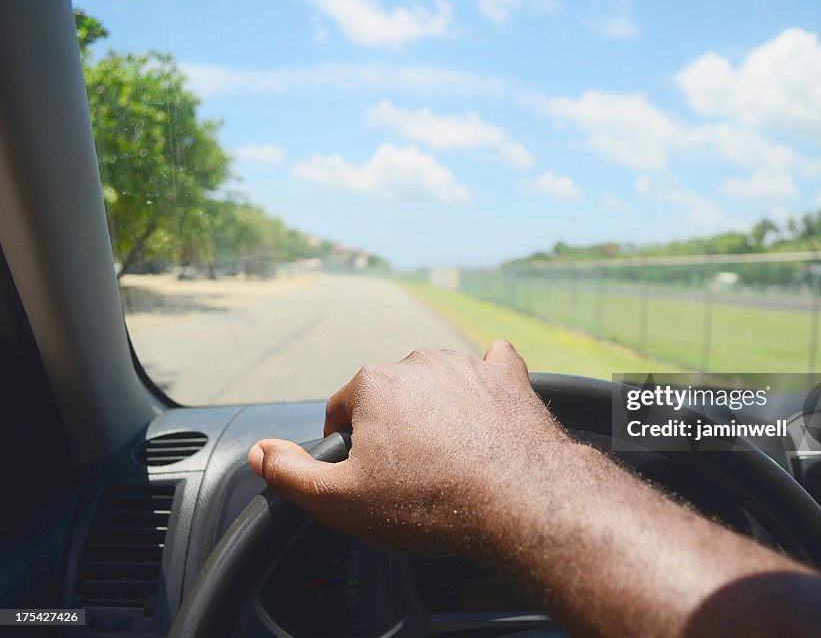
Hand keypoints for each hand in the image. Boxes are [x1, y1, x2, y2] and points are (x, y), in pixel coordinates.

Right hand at [247, 341, 572, 551]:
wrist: (518, 499)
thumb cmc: (429, 500)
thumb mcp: (340, 501)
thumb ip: (290, 474)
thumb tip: (261, 453)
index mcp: (372, 384)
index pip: (342, 411)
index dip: (350, 448)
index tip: (369, 476)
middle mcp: (417, 362)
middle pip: (390, 397)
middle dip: (394, 429)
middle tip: (410, 474)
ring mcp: (466, 365)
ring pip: (437, 386)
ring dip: (437, 412)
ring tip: (451, 458)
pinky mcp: (508, 377)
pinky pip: (493, 365)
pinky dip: (488, 383)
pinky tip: (488, 408)